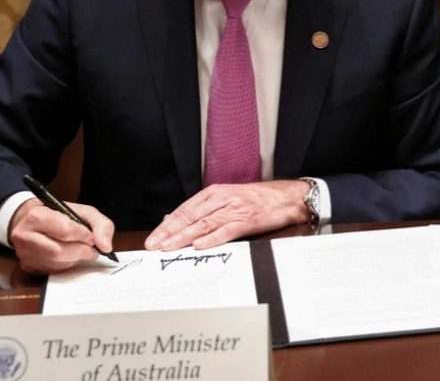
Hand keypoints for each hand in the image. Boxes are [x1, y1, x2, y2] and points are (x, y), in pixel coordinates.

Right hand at [8, 199, 114, 274]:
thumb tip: (106, 246)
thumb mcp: (83, 211)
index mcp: (37, 216)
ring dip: (75, 259)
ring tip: (82, 251)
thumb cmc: (60, 215)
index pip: (66, 230)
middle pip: (60, 251)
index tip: (91, 236)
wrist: (32, 222)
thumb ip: (100, 224)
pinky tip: (69, 257)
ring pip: (57, 263)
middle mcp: (24, 236)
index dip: (84, 235)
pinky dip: (66, 265)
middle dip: (82, 251)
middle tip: (92, 249)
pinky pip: (52, 271)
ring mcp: (24, 253)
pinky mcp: (27, 267)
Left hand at [145, 180, 309, 251]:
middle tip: (154, 246)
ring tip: (169, 247)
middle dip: (169, 232)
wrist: (287, 196)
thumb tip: (172, 220)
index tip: (153, 238)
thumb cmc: (257, 199)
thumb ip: (201, 209)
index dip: (167, 225)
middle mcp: (223, 199)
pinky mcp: (248, 220)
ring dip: (184, 237)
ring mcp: (235, 209)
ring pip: (203, 224)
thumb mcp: (226, 198)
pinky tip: (199, 245)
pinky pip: (226, 230)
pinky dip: (212, 238)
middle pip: (190, 216)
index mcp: (215, 192)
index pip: (184, 210)